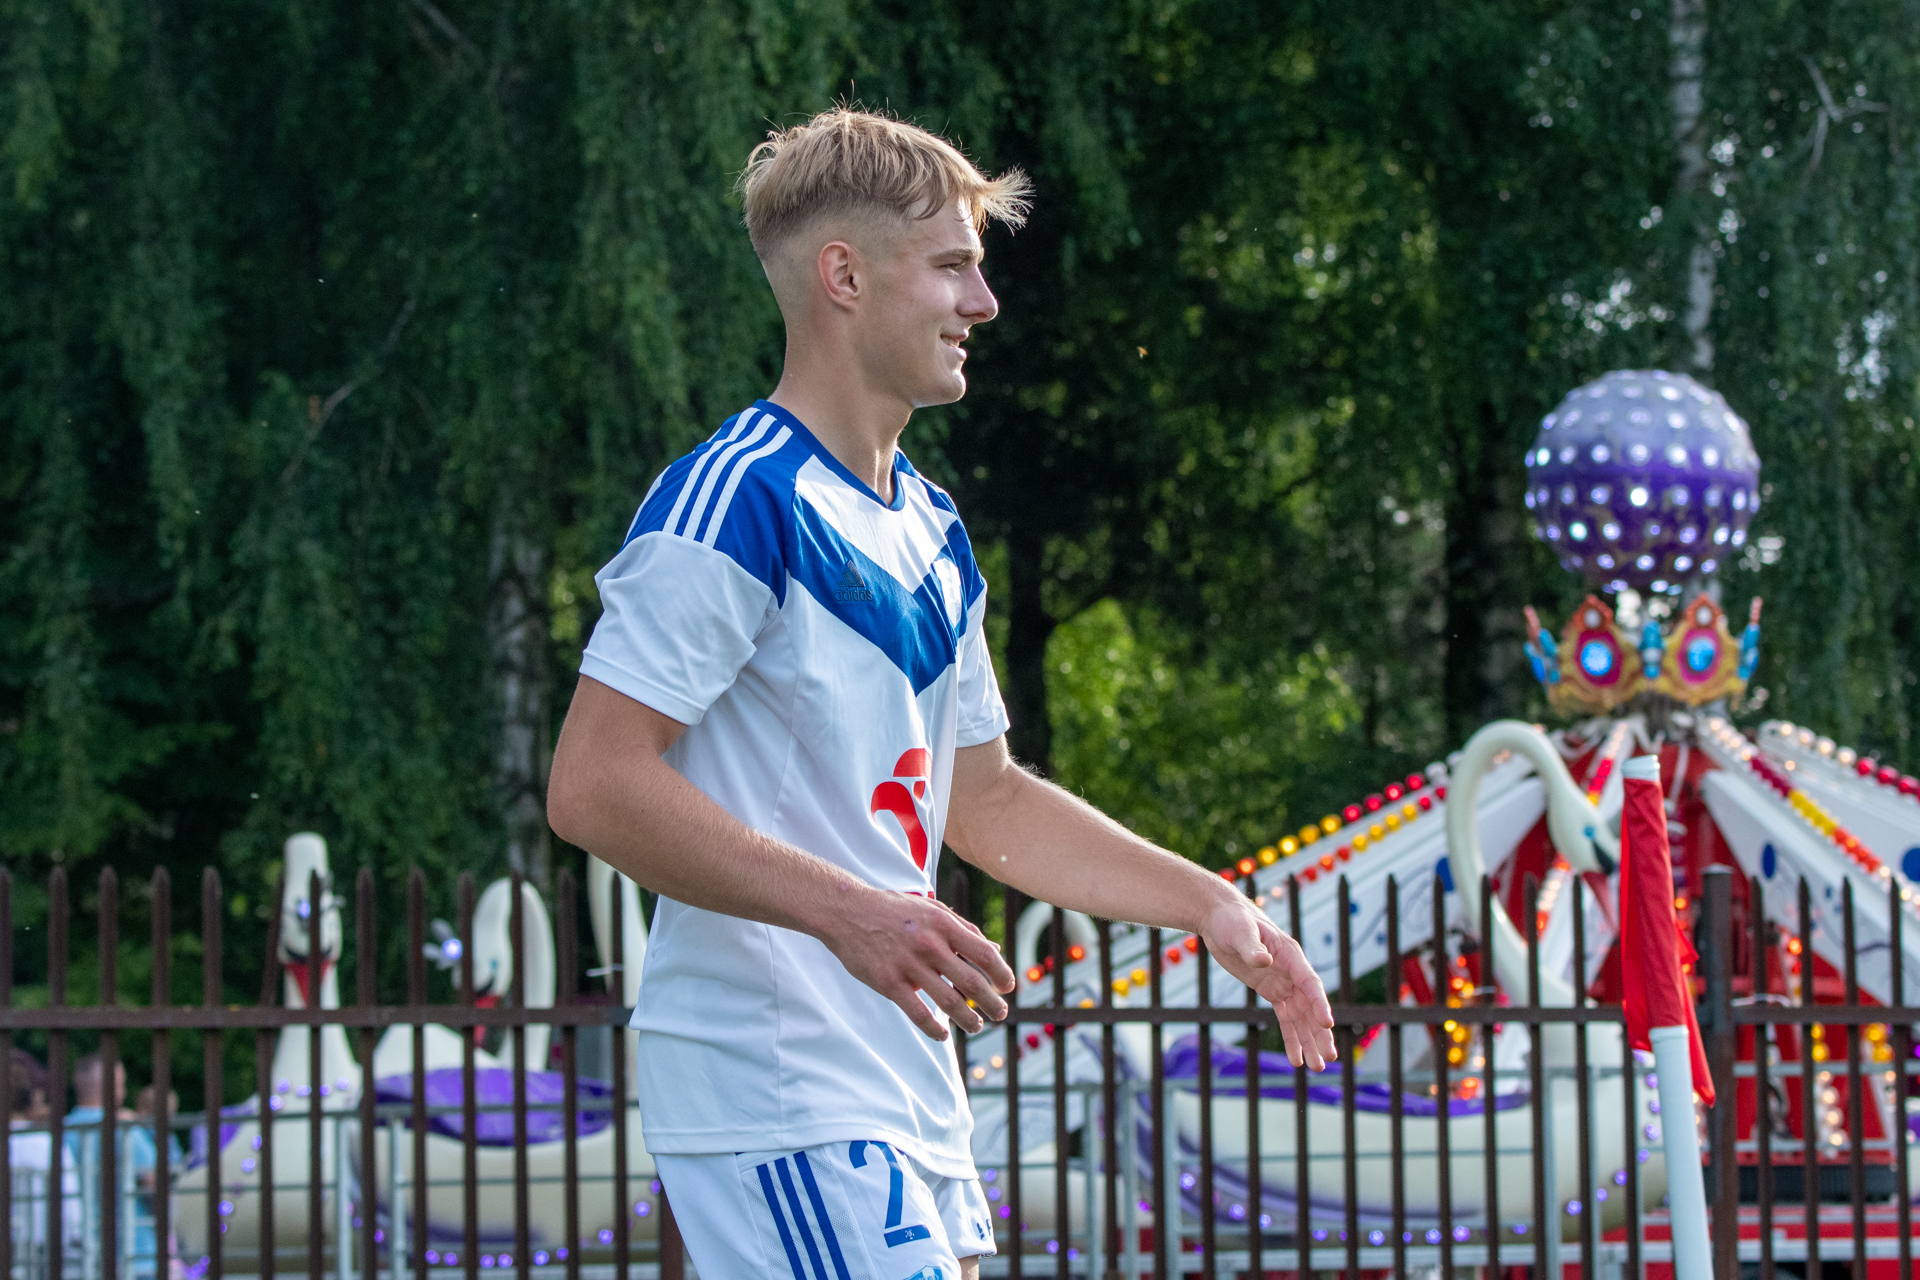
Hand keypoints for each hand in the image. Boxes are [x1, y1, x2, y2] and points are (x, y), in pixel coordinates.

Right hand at [816, 888, 1015, 1040]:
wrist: (846, 911)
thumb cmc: (893, 909)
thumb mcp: (931, 908)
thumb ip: (963, 928)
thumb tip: (993, 951)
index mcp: (943, 924)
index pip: (984, 954)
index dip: (1002, 973)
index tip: (1008, 987)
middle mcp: (929, 944)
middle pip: (971, 982)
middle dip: (992, 1003)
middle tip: (1001, 1014)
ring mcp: (908, 964)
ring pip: (948, 1001)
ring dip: (968, 1019)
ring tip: (977, 1026)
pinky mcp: (889, 982)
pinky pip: (918, 1013)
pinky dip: (934, 1028)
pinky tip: (943, 1035)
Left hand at [1199, 894, 1336, 1070]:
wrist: (1219, 918)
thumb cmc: (1231, 920)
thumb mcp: (1239, 931)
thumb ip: (1251, 947)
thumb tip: (1262, 961)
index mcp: (1290, 955)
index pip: (1309, 983)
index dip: (1319, 1004)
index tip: (1327, 1023)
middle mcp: (1292, 972)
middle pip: (1311, 1007)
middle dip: (1320, 1034)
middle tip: (1329, 1058)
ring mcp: (1283, 983)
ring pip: (1301, 1018)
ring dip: (1310, 1042)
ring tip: (1318, 1068)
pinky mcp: (1271, 991)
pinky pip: (1286, 1019)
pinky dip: (1291, 1038)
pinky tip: (1297, 1059)